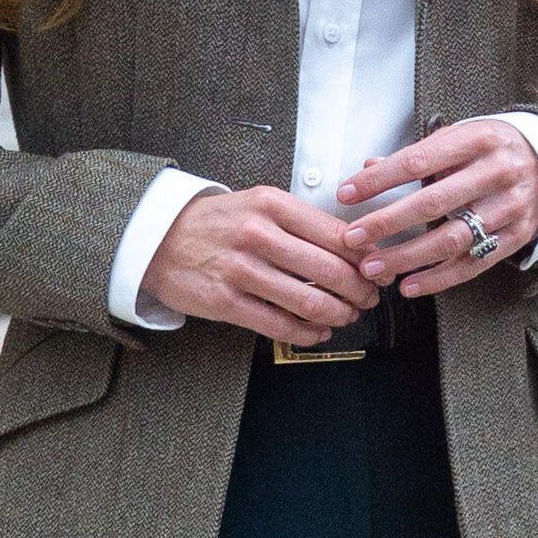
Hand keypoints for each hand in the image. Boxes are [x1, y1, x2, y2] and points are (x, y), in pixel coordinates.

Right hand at [140, 185, 381, 345]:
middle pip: (329, 269)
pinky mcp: (225, 301)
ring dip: (338, 313)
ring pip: (308, 300)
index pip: (335, 233)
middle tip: (368, 297)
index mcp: (272, 204)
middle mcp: (258, 233)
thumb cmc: (218, 222)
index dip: (364, 257)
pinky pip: (278, 324)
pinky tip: (317, 331)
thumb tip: (353, 247)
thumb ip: (302, 222)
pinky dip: (307, 332)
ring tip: (346, 315)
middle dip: (359, 289)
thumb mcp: (259, 204)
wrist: (159, 237)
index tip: (377, 268)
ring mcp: (240, 269)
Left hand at [336, 119, 537, 297]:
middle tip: (353, 237)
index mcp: (478, 139)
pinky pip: (474, 263)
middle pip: (433, 203)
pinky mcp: (517, 236)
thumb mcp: (460, 138)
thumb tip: (369, 167)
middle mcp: (497, 173)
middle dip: (387, 222)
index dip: (380, 180)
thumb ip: (418, 155)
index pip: (419, 161)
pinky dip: (440, 278)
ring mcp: (511, 208)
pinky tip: (410, 285)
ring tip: (373, 267)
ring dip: (408, 257)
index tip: (347, 194)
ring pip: (452, 239)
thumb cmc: (492, 149)